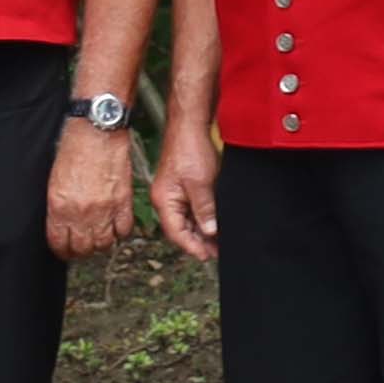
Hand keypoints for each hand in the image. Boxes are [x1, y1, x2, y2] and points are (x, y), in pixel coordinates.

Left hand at [44, 116, 132, 260]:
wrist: (97, 132)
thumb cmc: (75, 149)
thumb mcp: (54, 181)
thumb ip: (57, 207)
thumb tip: (61, 224)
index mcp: (60, 207)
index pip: (59, 243)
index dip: (61, 251)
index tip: (64, 250)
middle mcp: (82, 212)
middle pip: (83, 249)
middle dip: (80, 251)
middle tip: (81, 247)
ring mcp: (105, 209)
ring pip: (104, 244)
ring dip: (101, 244)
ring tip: (99, 239)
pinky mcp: (123, 202)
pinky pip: (124, 230)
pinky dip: (120, 232)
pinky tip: (115, 227)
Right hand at [152, 121, 219, 262]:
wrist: (190, 125)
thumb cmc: (190, 149)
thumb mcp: (200, 184)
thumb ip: (204, 209)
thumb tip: (210, 230)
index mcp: (165, 200)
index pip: (176, 233)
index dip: (192, 246)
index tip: (207, 256)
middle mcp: (166, 199)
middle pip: (180, 229)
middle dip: (198, 242)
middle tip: (217, 252)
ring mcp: (174, 193)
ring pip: (187, 220)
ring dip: (202, 231)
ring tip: (218, 242)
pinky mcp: (183, 186)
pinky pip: (191, 209)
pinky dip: (202, 218)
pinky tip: (214, 223)